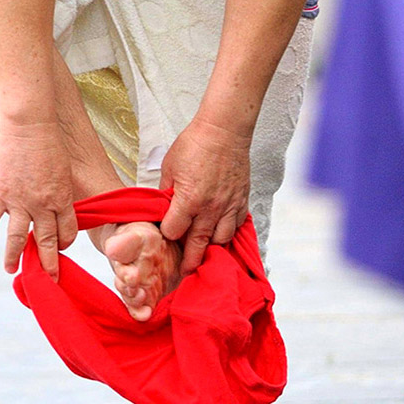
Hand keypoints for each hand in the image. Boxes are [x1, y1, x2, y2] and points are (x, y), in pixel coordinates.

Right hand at [0, 120, 77, 279]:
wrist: (29, 122)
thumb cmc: (48, 140)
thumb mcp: (62, 168)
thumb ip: (57, 190)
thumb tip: (54, 204)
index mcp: (62, 197)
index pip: (67, 231)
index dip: (64, 243)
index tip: (59, 248)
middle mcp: (43, 204)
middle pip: (48, 241)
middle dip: (49, 264)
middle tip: (48, 279)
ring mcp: (20, 201)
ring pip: (18, 239)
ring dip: (14, 257)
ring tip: (11, 269)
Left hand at [159, 115, 250, 274]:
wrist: (224, 130)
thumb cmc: (195, 144)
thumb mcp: (170, 166)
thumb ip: (166, 191)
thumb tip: (162, 207)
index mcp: (189, 200)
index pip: (173, 232)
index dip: (167, 234)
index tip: (165, 233)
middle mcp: (210, 209)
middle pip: (198, 245)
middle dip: (189, 261)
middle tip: (185, 273)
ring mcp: (228, 206)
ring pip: (221, 241)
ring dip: (211, 249)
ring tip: (204, 255)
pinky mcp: (241, 201)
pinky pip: (236, 226)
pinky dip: (228, 233)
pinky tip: (222, 235)